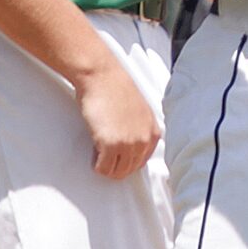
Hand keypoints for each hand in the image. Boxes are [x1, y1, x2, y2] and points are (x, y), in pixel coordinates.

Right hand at [75, 59, 162, 178]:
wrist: (102, 76)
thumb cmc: (116, 88)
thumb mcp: (140, 111)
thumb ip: (140, 129)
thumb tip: (131, 144)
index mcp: (153, 133)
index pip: (142, 161)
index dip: (127, 160)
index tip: (117, 155)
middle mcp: (144, 140)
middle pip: (130, 169)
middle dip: (116, 165)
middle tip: (104, 155)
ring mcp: (128, 144)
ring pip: (117, 172)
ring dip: (106, 167)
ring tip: (99, 153)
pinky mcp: (110, 145)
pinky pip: (103, 168)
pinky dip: (97, 165)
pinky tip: (94, 154)